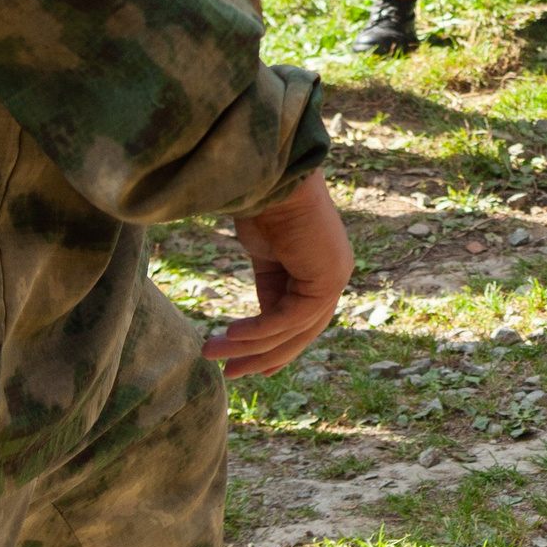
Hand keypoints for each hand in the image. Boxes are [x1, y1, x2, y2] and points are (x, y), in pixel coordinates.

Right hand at [203, 171, 354, 378]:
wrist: (270, 172)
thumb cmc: (263, 201)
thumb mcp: (266, 251)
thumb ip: (271, 284)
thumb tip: (260, 319)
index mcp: (318, 267)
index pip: (298, 321)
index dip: (271, 347)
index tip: (240, 365)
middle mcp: (332, 274)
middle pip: (298, 332)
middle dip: (261, 356)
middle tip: (228, 374)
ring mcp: (334, 276)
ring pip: (293, 330)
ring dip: (251, 347)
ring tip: (212, 353)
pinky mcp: (327, 277)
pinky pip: (290, 318)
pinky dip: (261, 331)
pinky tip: (232, 336)